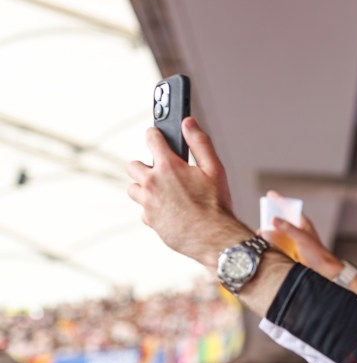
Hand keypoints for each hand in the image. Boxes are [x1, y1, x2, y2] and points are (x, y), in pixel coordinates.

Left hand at [127, 118, 249, 267]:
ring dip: (145, 189)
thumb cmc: (216, 206)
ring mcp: (147, 203)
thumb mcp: (215, 169)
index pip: (151, 138)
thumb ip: (200, 143)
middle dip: (146, 167)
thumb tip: (189, 123)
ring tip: (166, 194)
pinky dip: (152, 209)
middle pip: (133, 165)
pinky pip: (143, 211)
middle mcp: (152, 183)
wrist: (214, 239)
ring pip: (134, 189)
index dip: (155, 136)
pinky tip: (170, 212)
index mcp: (168, 166)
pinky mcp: (148, 220)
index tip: (157, 137)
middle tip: (164, 174)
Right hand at [260, 207, 343, 276]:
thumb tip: (273, 219)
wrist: (323, 271)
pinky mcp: (289, 250)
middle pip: (281, 220)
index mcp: (302, 224)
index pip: (289, 209)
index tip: (270, 194)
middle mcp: (296, 230)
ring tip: (260, 233)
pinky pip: (277, 244)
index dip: (280, 201)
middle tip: (262, 218)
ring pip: (277, 232)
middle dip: (270, 218)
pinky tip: (265, 244)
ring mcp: (292, 240)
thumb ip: (288, 228)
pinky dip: (270, 243)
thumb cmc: (317, 253)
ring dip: (269, 232)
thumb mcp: (302, 238)